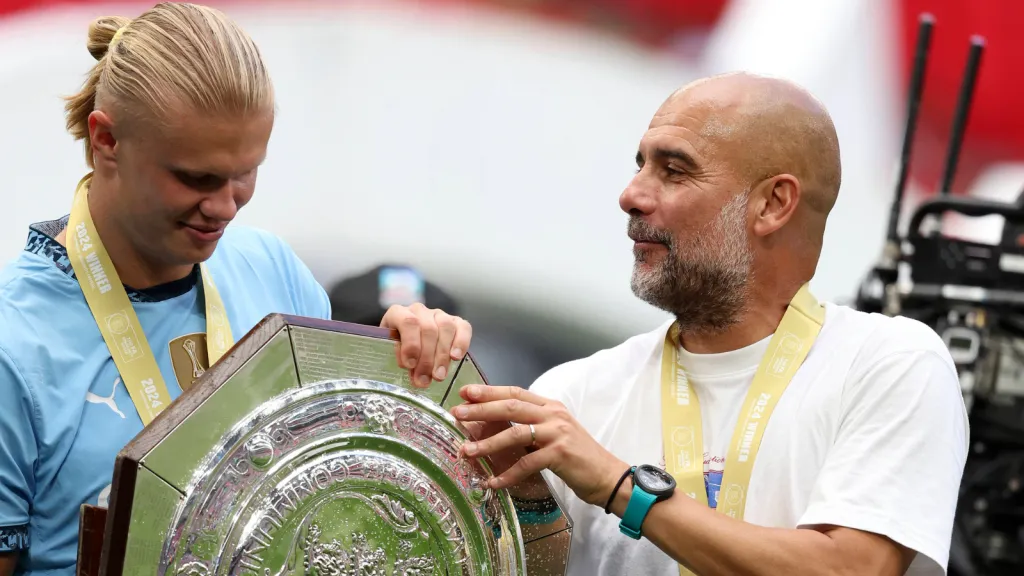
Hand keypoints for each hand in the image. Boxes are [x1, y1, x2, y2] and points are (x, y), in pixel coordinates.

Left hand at [380, 303, 471, 387]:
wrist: (409, 344)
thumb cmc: (398, 350)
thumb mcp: (392, 353)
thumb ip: (402, 360)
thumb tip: (417, 375)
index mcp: (398, 313)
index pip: (408, 322)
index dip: (411, 344)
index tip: (410, 365)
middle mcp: (419, 310)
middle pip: (428, 329)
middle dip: (427, 358)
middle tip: (424, 380)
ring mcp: (438, 314)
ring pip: (445, 328)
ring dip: (442, 355)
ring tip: (439, 376)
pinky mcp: (455, 321)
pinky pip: (463, 327)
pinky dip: (461, 343)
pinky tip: (456, 358)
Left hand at [451, 384, 629, 506]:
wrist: (607, 475)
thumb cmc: (578, 456)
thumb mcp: (554, 432)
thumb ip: (531, 425)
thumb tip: (495, 426)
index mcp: (550, 406)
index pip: (515, 392)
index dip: (489, 391)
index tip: (466, 392)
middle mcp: (553, 415)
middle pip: (511, 406)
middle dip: (481, 409)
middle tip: (458, 412)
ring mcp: (557, 433)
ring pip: (515, 434)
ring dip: (487, 443)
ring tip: (466, 450)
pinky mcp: (560, 454)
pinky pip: (526, 464)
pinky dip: (507, 474)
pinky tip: (493, 482)